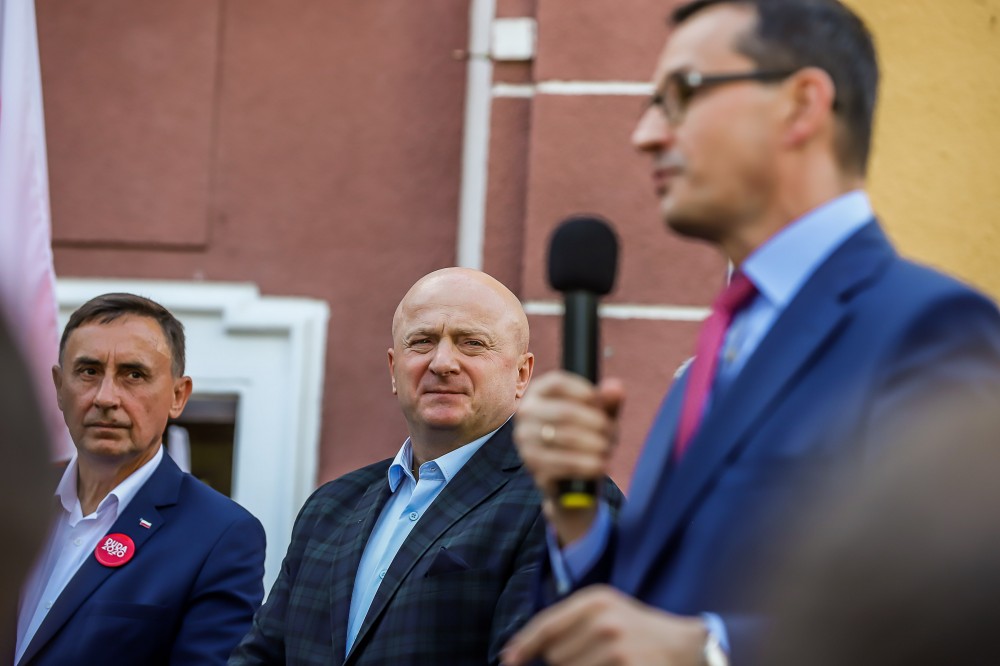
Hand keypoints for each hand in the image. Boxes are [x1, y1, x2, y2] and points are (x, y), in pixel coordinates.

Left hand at [501, 585, 706, 665]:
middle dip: (564, 662)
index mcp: (596, 600)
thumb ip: (566, 624)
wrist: (686, 645)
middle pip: (555, 656)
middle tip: (593, 657)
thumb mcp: (604, 611)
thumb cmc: (636, 630)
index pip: (547, 625)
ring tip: (606, 664)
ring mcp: (618, 648)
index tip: (508, 661)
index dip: (523, 646)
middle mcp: (605, 620)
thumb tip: (517, 652)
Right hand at [513, 371, 623, 544]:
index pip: (557, 383)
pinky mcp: (533, 467)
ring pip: (565, 438)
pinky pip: (564, 464)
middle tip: (610, 433)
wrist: (571, 477)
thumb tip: (615, 388)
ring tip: (608, 449)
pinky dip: (587, 465)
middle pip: (563, 412)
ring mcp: (526, 441)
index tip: (601, 402)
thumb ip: (607, 401)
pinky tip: (602, 465)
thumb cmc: (586, 434)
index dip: (582, 391)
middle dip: (594, 422)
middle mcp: (526, 414)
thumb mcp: (599, 415)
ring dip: (593, 444)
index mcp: (539, 393)